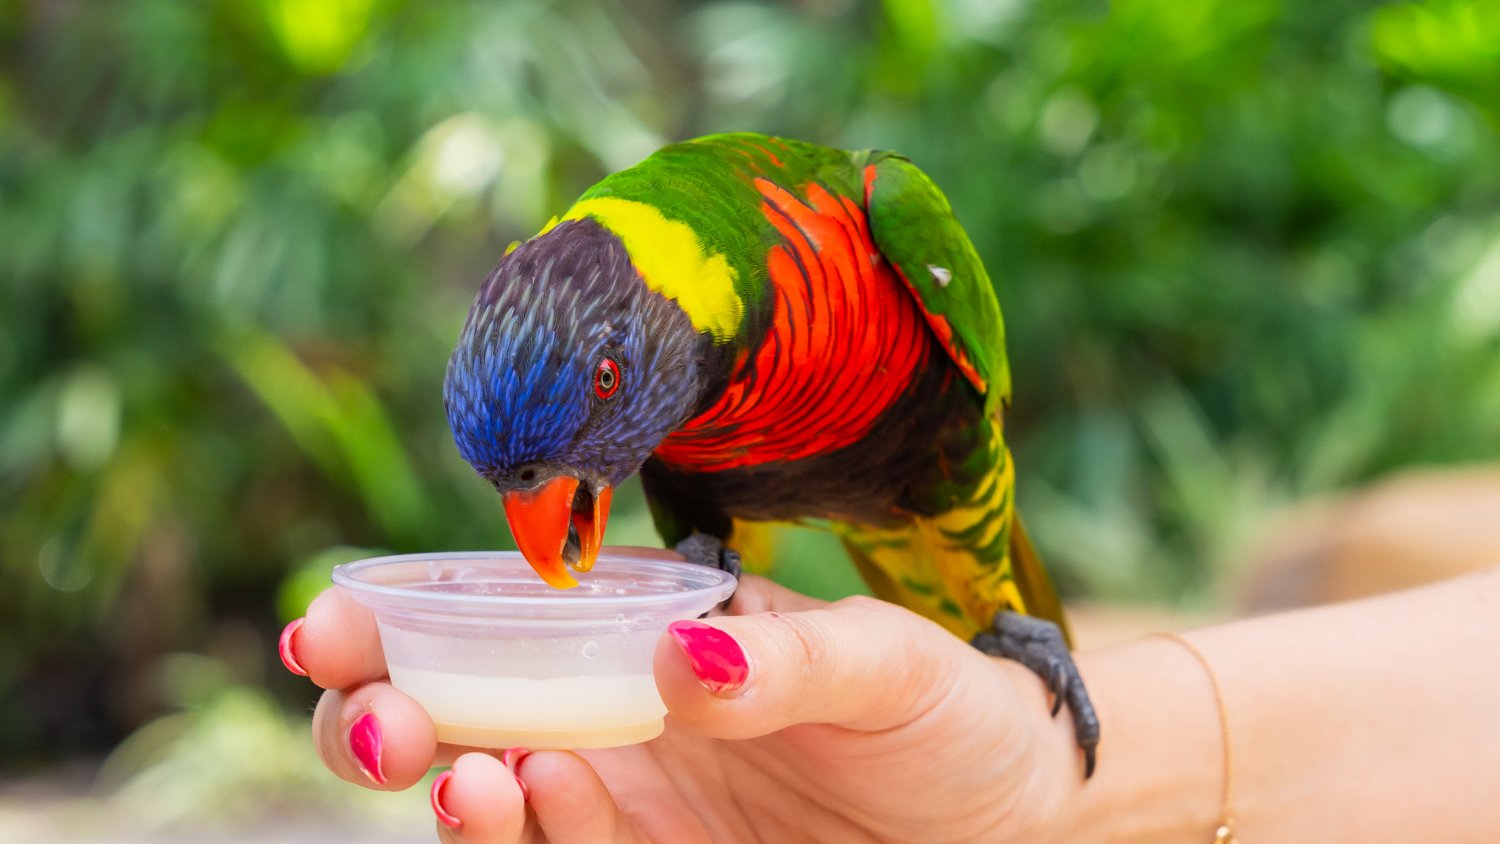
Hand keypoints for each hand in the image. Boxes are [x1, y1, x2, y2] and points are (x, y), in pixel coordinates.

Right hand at [282, 576, 1086, 842]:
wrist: (1008, 817)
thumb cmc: (945, 712)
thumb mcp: (882, 666)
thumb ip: (787, 662)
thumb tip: (677, 661)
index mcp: (643, 630)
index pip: (497, 614)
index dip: (397, 617)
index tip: (330, 626)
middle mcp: (613, 712)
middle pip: (450, 715)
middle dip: (380, 716)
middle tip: (378, 720)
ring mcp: (628, 800)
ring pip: (486, 800)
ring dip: (453, 793)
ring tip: (470, 783)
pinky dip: (532, 840)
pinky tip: (535, 803)